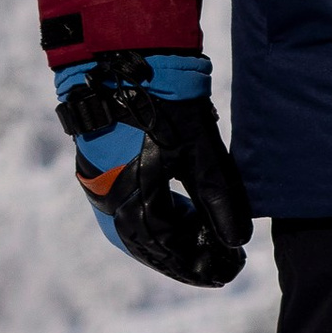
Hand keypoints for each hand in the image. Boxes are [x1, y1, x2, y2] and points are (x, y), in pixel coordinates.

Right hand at [54, 51, 251, 286]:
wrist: (122, 61)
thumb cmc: (164, 104)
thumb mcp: (200, 153)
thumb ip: (218, 200)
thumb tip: (236, 241)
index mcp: (133, 204)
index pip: (168, 252)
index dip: (200, 265)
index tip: (229, 270)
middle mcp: (109, 204)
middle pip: (149, 248)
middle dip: (185, 258)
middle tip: (219, 264)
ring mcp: (98, 189)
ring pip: (134, 233)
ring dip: (167, 242)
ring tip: (199, 239)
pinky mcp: (95, 172)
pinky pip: (122, 214)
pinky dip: (150, 222)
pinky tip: (172, 215)